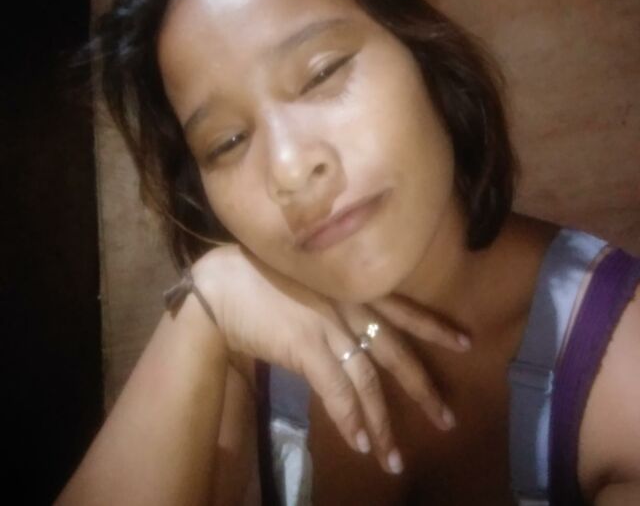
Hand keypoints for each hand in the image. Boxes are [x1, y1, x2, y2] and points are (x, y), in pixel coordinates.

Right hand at [193, 245, 469, 473]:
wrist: (221, 282)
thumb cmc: (259, 275)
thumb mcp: (309, 281)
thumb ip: (334, 302)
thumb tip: (351, 334)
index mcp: (352, 286)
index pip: (405, 309)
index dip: (435, 327)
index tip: (466, 342)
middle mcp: (350, 304)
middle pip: (397, 352)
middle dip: (423, 389)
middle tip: (448, 419)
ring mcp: (330, 325)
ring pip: (369, 381)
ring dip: (382, 425)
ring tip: (395, 460)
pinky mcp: (307, 347)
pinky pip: (337, 391)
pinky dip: (350, 419)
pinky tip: (359, 444)